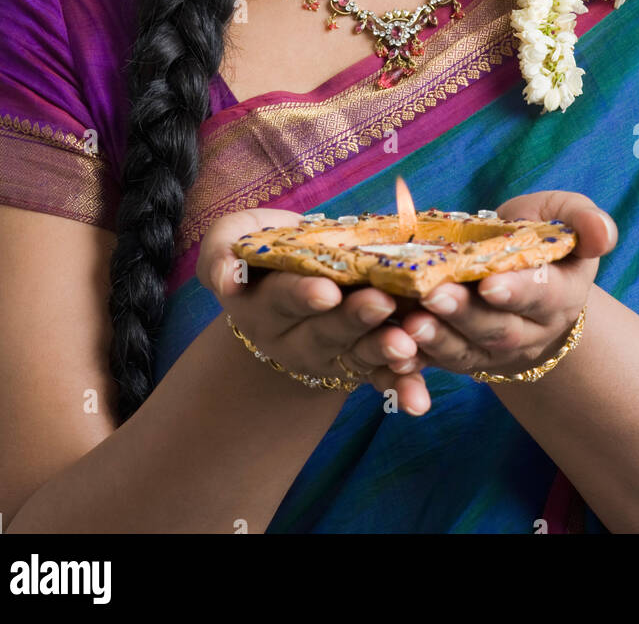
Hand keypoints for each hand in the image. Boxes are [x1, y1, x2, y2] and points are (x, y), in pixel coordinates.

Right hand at [196, 210, 431, 415]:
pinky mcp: (359, 365)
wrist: (284, 280)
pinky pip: (380, 378)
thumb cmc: (258, 251)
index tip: (327, 291)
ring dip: (382, 353)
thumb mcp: (228, 242)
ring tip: (406, 345)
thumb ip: (219, 255)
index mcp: (261, 306)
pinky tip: (419, 396)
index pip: (282, 300)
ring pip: (356, 356)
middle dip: (353, 319)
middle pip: (325, 332)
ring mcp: (329, 356)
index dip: (303, 296)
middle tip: (380, 302)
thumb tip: (227, 278)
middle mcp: (293, 339)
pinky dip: (401, 387)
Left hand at [363, 192, 616, 390]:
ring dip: (435, 340)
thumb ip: (585, 221)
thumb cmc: (544, 236)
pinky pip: (435, 365)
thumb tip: (602, 233)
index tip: (491, 284)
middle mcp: (529, 332)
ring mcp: (492, 351)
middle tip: (432, 295)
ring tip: (407, 323)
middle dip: (464, 315)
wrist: (525, 276)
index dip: (517, 292)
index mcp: (561, 296)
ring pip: (465, 352)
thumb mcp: (568, 217)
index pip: (541, 296)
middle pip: (497, 330)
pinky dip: (412, 361)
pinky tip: (389, 349)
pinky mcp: (460, 357)